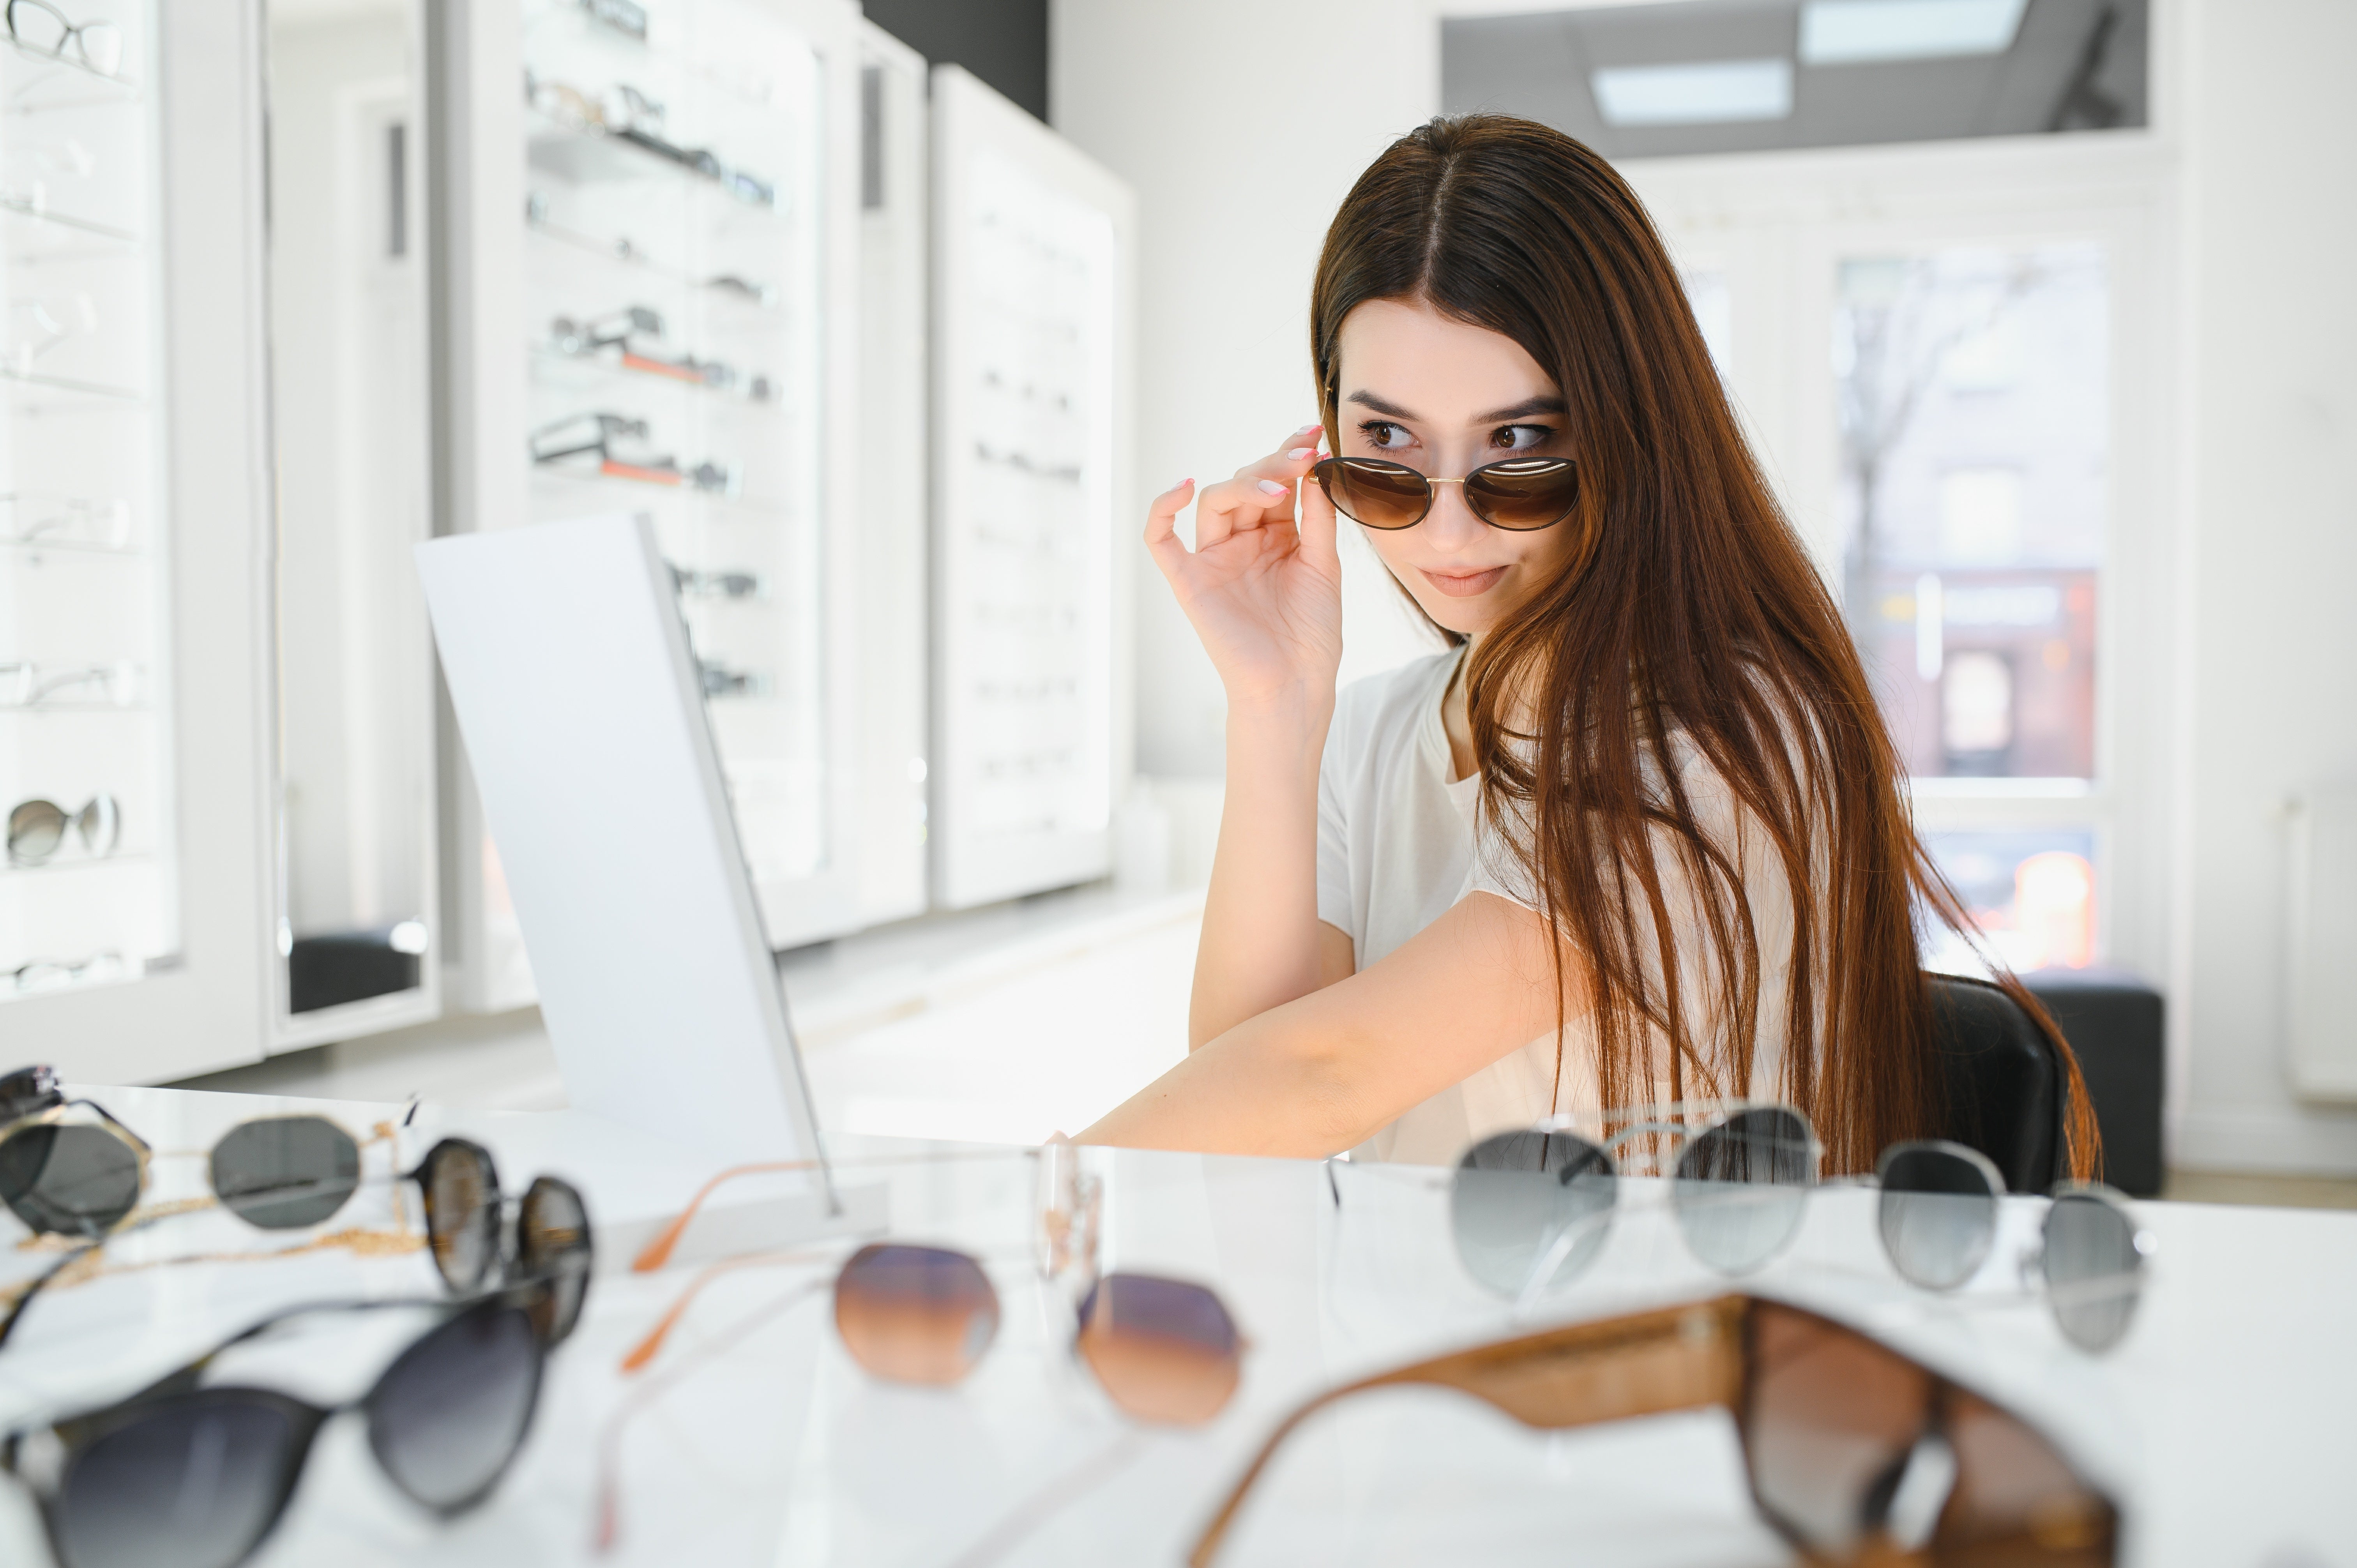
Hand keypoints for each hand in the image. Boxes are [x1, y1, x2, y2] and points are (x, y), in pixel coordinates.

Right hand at [1145, 423, 1341, 712]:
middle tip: (1302, 456)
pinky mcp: (1188, 582)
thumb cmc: (1312, 634)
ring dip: (1243, 484)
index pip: (1276, 484)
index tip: (1312, 435)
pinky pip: (1160, 540)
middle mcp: (1242, 542)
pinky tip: (1183, 487)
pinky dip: (1163, 509)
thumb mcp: (1325, 566)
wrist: (1295, 686)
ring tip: (1276, 488)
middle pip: (1245, 485)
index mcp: (1276, 536)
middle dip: (1273, 466)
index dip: (1290, 456)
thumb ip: (1318, 518)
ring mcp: (1213, 560)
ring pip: (1213, 502)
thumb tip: (1317, 467)